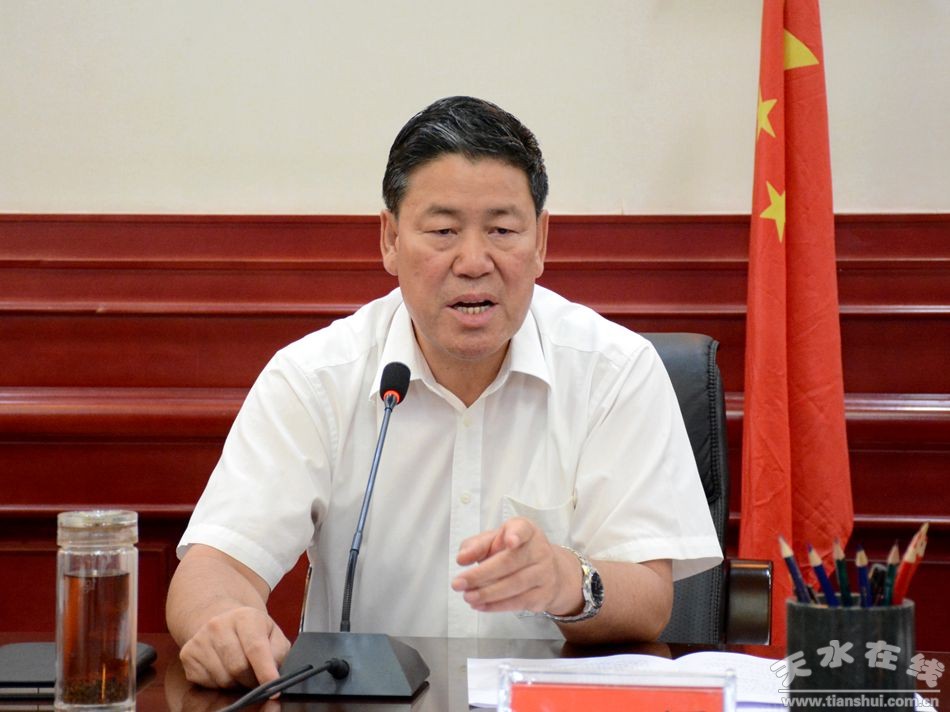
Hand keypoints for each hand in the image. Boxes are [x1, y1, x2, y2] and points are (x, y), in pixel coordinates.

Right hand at [178, 606, 290, 688]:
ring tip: (240, 671)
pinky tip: (224, 669)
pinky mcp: (188, 655)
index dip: (265, 671)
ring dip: (236, 683)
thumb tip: (276, 677)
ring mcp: (200, 640)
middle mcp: (218, 624)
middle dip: (251, 680)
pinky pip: (208, 683)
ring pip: (223, 678)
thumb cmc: (252, 630)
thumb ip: (278, 653)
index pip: (255, 648)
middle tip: (257, 678)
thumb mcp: (272, 634)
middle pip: (238, 667)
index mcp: (245, 617)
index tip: (274, 689)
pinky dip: (219, 683)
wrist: (222, 620)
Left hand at [451, 517, 581, 615]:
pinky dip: (497, 605)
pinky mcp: (543, 595)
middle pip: (510, 562)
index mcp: (526, 531)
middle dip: (481, 574)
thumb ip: (476, 546)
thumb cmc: (514, 552)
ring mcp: (544, 573)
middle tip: (458, 583)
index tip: (510, 541)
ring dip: (487, 593)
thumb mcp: (495, 541)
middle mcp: (539, 550)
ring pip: (514, 584)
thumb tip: (462, 558)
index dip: (516, 535)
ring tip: (467, 596)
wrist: (547, 572)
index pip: (523, 530)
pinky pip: (519, 602)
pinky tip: (481, 605)